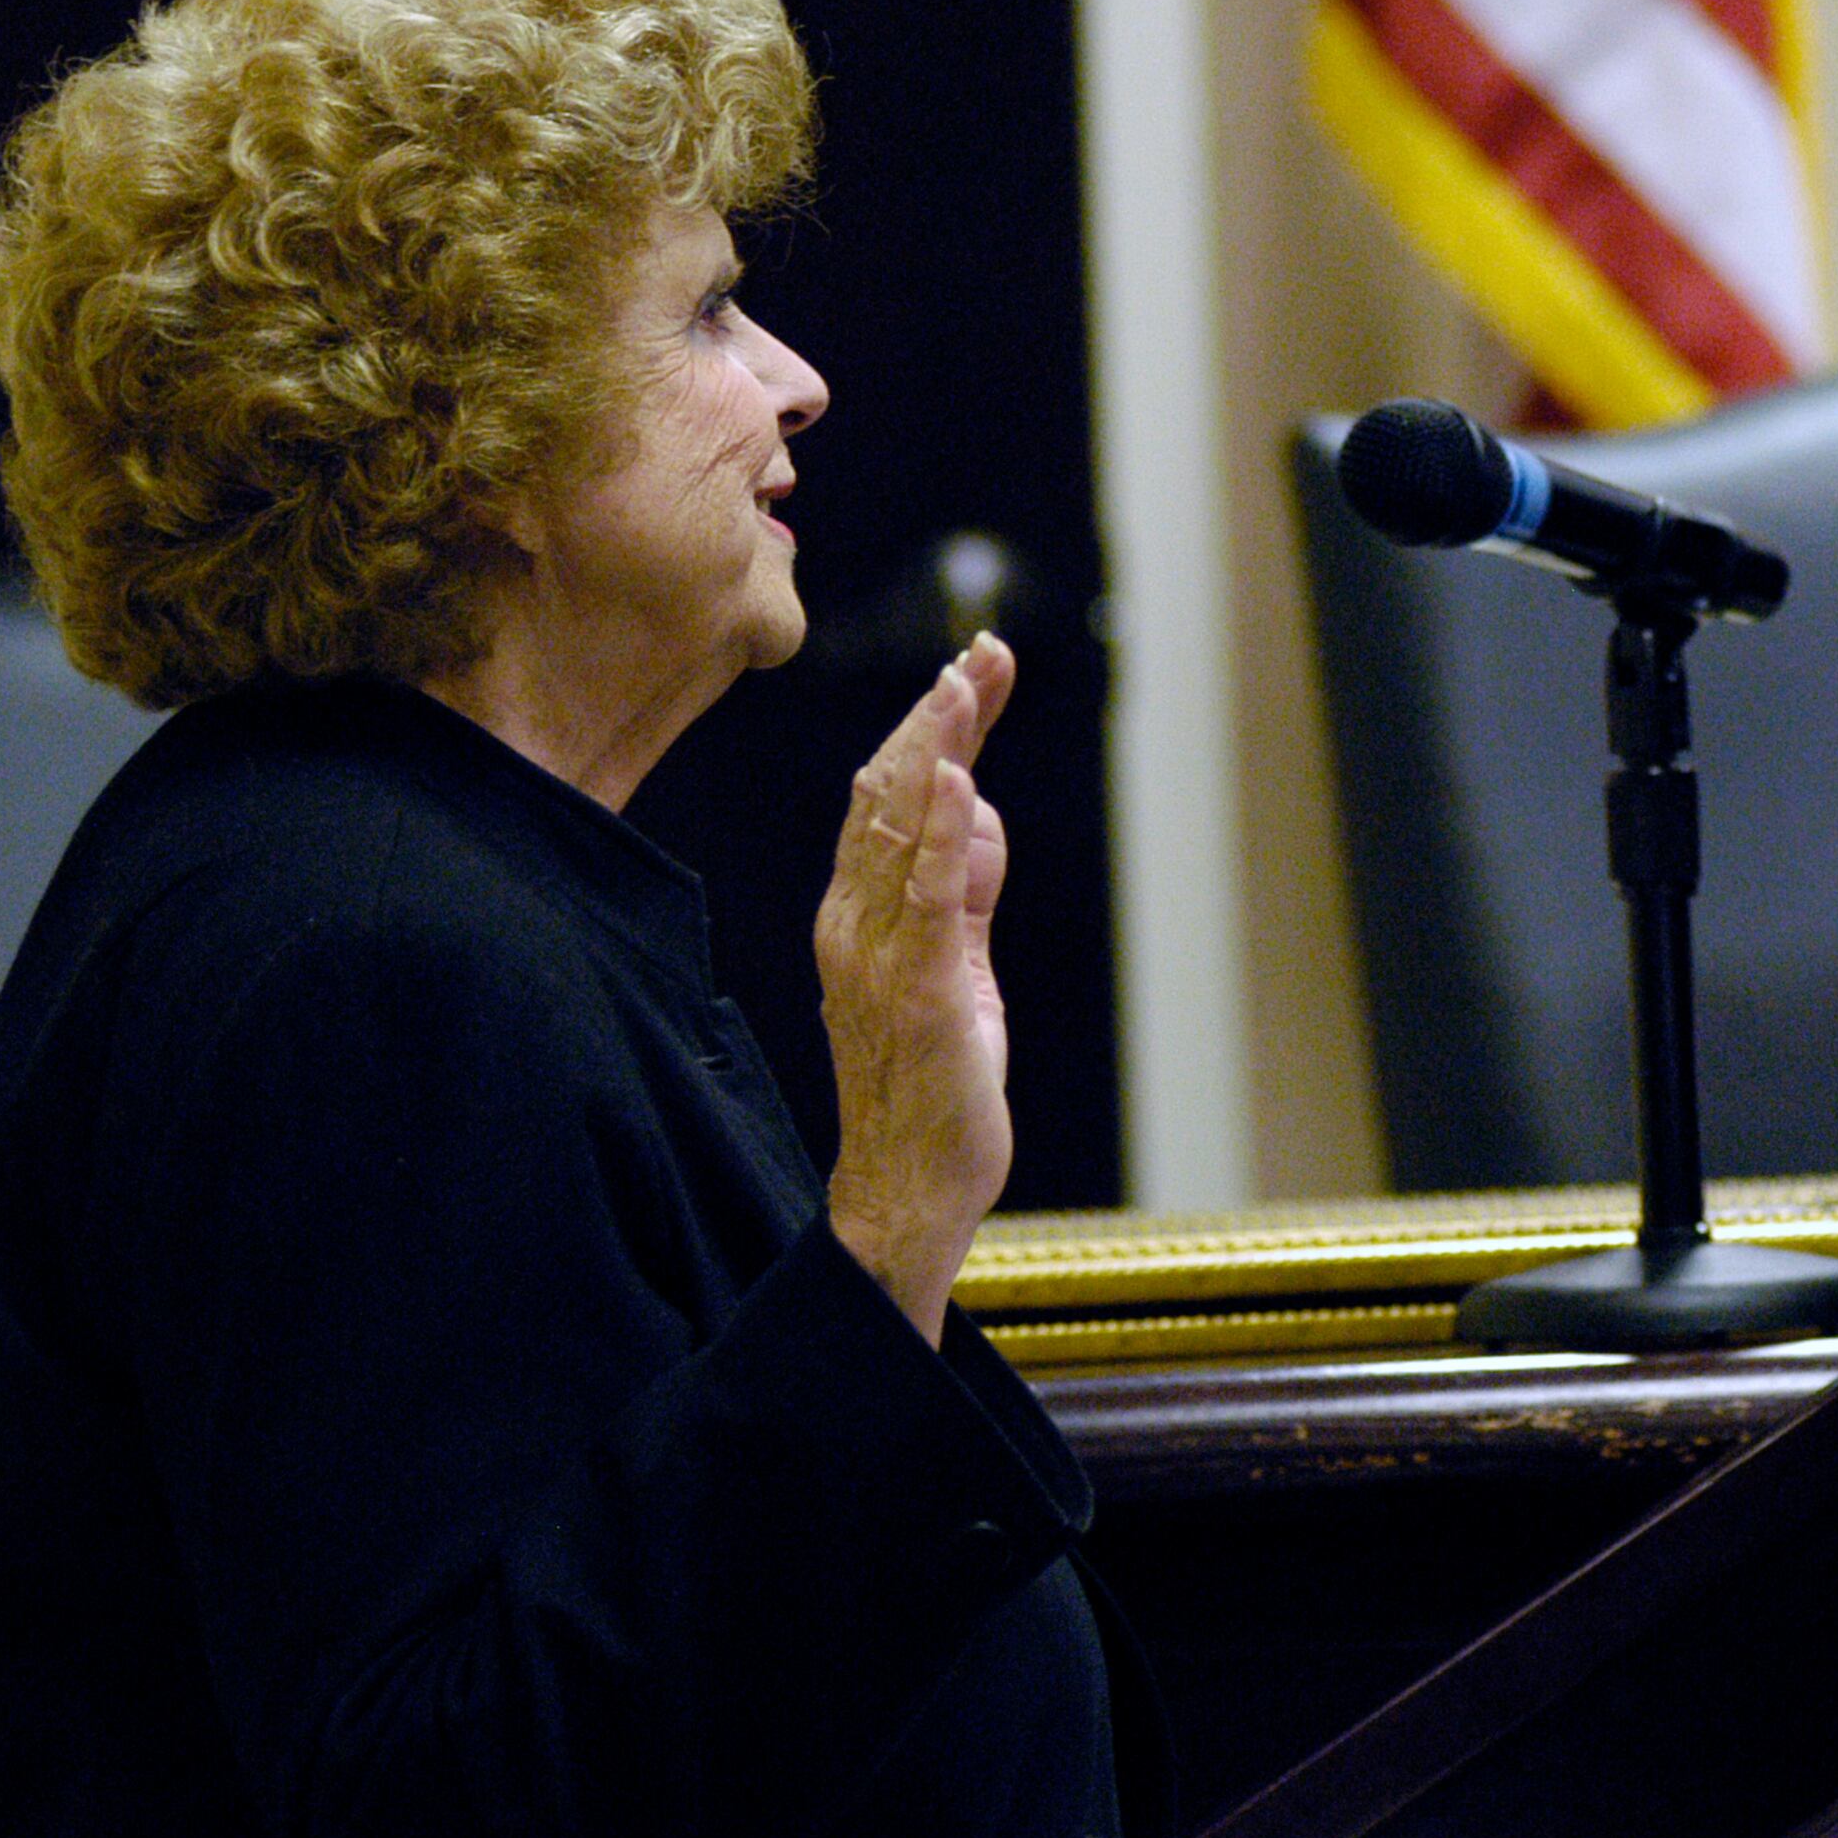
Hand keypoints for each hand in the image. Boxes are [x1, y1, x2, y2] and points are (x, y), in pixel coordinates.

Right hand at [814, 635, 1017, 1339]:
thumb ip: (960, 890)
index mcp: (858, 915)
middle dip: (938, 717)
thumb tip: (973, 815)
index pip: (889, 800)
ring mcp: (882, 953)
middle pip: (889, 795)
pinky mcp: (921, 986)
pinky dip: (945, 832)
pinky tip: (959, 778)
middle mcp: (855, 922)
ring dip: (938, 748)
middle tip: (981, 653)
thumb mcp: (956, 964)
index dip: (931, 730)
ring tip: (968, 682)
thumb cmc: (930, 1081)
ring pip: (902, 828)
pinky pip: (930, 895)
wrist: (908, 1184)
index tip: (971, 669)